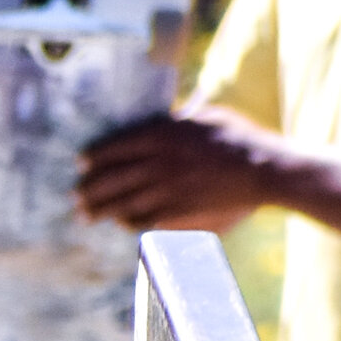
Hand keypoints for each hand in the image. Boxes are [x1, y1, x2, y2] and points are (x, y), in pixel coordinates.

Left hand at [76, 101, 275, 232]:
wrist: (264, 170)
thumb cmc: (240, 138)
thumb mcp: (206, 117)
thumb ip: (178, 122)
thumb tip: (162, 121)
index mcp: (163, 134)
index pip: (116, 146)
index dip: (95, 155)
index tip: (81, 162)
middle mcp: (158, 162)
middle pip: (112, 177)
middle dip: (89, 187)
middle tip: (76, 195)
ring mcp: (166, 189)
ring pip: (122, 201)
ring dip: (99, 209)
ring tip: (85, 214)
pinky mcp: (177, 212)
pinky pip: (143, 219)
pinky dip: (129, 221)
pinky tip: (120, 223)